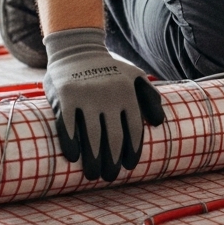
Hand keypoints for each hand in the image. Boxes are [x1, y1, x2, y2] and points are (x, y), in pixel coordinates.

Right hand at [41, 27, 164, 181]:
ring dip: (93, 159)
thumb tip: (158, 123)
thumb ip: (149, 97)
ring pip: (92, 136)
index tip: (128, 167)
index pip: (133, 129)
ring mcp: (86, 95)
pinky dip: (71, 142)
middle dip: (112, 161)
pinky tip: (73, 157)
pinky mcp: (65, 95)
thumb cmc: (110, 69)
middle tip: (110, 176)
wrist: (77, 48)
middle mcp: (109, 95)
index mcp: (127, 93)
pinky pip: (68, 125)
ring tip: (92, 174)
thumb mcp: (135, 76)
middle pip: (113, 137)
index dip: (132, 151)